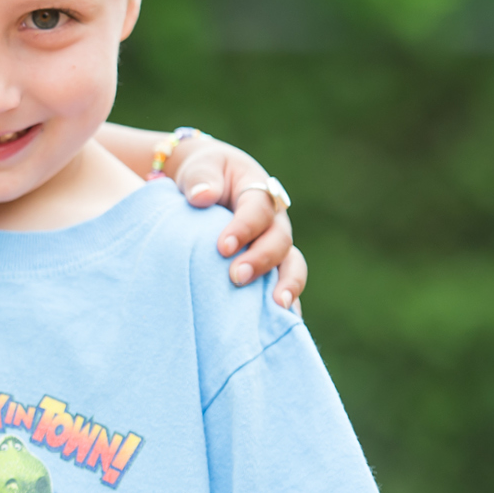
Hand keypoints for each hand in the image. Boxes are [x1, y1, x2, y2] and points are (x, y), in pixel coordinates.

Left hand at [167, 137, 305, 309]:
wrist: (211, 183)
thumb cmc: (205, 175)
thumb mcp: (201, 167)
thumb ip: (201, 179)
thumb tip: (201, 197)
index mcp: (258, 192)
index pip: (257, 209)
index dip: (243, 228)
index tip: (222, 247)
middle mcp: (273, 221)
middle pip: (279, 241)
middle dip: (261, 260)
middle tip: (236, 277)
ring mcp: (275, 245)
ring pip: (292, 265)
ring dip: (286, 285)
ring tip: (277, 307)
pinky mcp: (270, 266)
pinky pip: (284, 285)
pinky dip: (287, 304)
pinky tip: (281, 325)